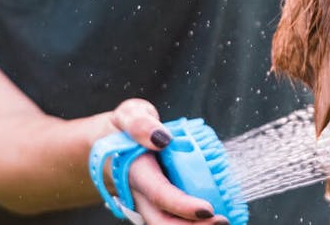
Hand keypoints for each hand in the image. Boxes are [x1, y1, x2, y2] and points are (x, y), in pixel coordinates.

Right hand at [110, 99, 229, 224]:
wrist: (106, 145)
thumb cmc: (121, 131)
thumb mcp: (128, 115)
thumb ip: (140, 123)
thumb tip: (161, 138)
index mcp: (136, 173)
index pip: (159, 195)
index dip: (183, 206)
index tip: (207, 209)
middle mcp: (141, 195)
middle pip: (164, 223)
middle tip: (222, 220)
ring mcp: (149, 203)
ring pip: (169, 224)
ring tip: (223, 220)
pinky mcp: (158, 204)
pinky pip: (175, 218)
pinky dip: (194, 221)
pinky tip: (214, 217)